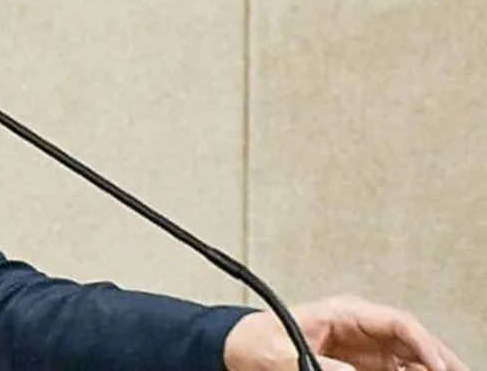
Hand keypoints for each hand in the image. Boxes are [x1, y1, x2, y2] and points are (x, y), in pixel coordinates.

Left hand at [223, 295, 467, 370]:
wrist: (239, 348)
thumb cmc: (256, 340)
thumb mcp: (285, 352)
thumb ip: (320, 363)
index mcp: (343, 312)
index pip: (398, 322)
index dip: (424, 343)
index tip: (438, 365)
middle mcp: (359, 328)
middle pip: (413, 340)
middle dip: (439, 358)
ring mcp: (362, 348)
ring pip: (410, 358)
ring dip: (430, 368)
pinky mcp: (359, 366)